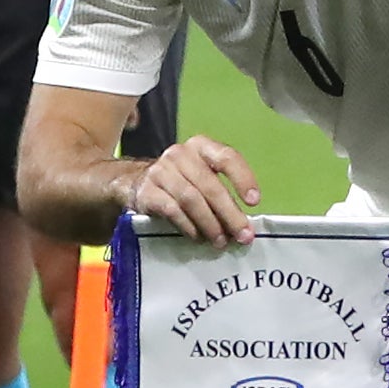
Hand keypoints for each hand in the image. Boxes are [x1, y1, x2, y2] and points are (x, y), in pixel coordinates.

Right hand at [127, 135, 262, 244]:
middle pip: (211, 185)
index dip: (243, 179)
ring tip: (220, 241)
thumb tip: (243, 223)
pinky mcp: (146, 191)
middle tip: (242, 234)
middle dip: (230, 213)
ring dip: (210, 223)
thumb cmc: (180, 181)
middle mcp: (180, 155)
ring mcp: (161, 172)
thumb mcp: (202, 175)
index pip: (227, 158)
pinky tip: (198, 237)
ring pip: (192, 200)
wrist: (134, 183)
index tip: (254, 201)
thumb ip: (222, 191)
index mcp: (201, 146)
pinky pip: (172, 210)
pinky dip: (188, 225)